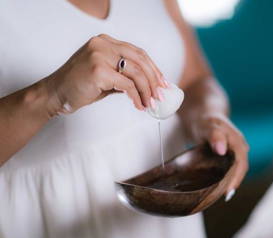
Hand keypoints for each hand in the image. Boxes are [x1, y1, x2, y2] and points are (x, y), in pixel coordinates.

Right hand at [42, 34, 166, 115]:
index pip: (138, 52)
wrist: (54, 94)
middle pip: (140, 60)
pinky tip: (138, 105)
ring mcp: (100, 55)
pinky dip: (136, 97)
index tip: (163, 83)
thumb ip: (124, 76)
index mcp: (105, 42)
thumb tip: (149, 86)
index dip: (153, 68)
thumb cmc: (79, 86)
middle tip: (160, 96)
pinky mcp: (98, 70)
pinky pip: (127, 85)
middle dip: (154, 80)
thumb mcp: (106, 76)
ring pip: (136, 72)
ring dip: (147, 91)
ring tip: (150, 103)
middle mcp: (103, 44)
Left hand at [193, 114, 248, 199]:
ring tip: (220, 195)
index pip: (241, 164)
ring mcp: (235, 152)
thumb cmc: (205, 119)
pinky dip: (226, 178)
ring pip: (236, 170)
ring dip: (230, 182)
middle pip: (240, 169)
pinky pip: (230, 169)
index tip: (228, 191)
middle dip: (233, 183)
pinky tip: (217, 186)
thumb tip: (222, 149)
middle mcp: (239, 147)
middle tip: (223, 197)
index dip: (236, 178)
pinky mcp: (229, 155)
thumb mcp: (207, 125)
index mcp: (237, 141)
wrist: (203, 114)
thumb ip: (215, 135)